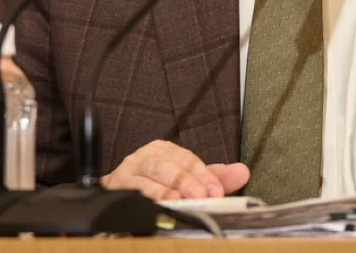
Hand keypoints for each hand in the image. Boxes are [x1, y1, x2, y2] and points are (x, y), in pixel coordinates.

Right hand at [100, 139, 250, 200]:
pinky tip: (154, 205)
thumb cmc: (154, 186)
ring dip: (165, 189)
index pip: (186, 158)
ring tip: (179, 200)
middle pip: (167, 164)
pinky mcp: (114, 187)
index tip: (217, 191)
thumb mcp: (186, 180)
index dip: (203, 175)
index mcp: (163, 150)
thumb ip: (212, 177)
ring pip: (148, 175)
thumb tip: (242, 172)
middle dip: (186, 181)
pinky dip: (143, 196)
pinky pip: (128, 190)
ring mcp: (128, 171)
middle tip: (201, 196)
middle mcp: (145, 156)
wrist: (116, 198)